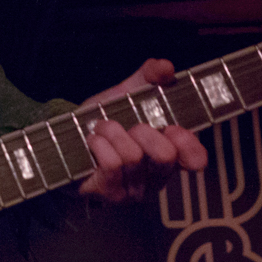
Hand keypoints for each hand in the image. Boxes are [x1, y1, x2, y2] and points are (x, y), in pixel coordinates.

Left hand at [76, 58, 209, 202]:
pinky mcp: (110, 193)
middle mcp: (156, 177)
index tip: (172, 129)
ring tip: (103, 128)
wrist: (66, 140)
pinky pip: (112, 165)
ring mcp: (133, 190)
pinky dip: (100, 145)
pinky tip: (93, 141)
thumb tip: (166, 67)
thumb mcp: (128, 93)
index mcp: (170, 153)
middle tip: (129, 127)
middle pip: (164, 156)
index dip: (188, 143)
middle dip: (142, 132)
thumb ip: (149, 76)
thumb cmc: (105, 120)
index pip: (195, 158)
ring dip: (113, 133)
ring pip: (133, 157)